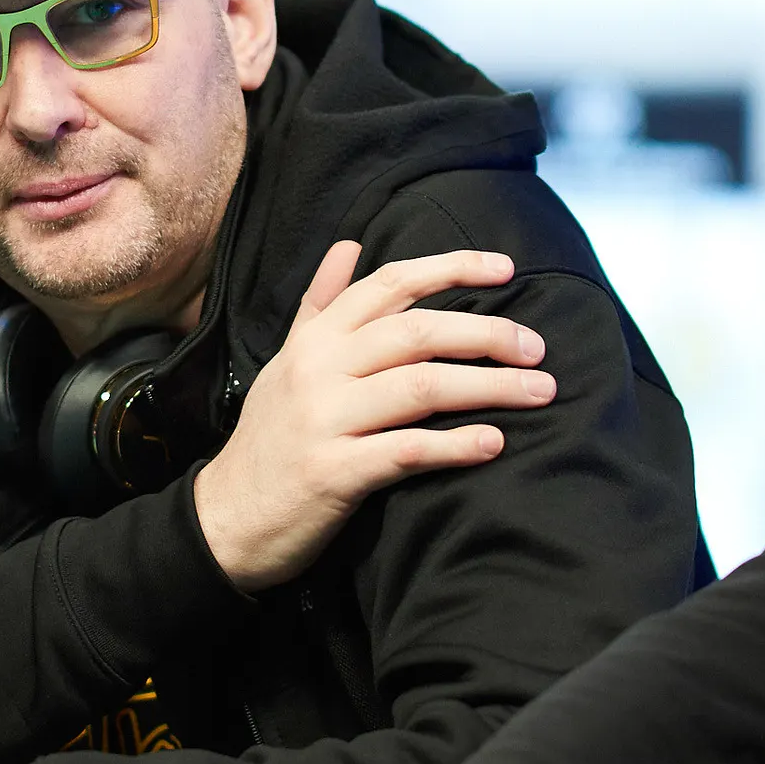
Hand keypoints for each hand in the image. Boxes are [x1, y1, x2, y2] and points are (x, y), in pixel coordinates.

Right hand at [191, 242, 553, 592]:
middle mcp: (318, 370)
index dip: (452, 268)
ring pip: (421, 387)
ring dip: (490, 387)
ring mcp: (323, 421)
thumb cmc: (270, 439)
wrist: (225, 518)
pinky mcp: (332, 473)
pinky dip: (455, 446)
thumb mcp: (286, 362)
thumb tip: (349, 245)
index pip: (390, 284)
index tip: (507, 269)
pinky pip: (406, 450)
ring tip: (539, 391)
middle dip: (488, 335)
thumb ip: (321, 305)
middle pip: (417, 332)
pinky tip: (493, 444)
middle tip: (537, 348)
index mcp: (314, 340)